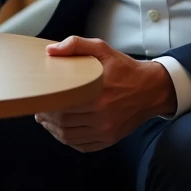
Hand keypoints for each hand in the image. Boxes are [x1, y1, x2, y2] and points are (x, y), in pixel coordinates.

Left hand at [34, 37, 176, 152]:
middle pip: (64, 123)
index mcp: (98, 94)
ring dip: (54, 131)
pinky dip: (69, 141)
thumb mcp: (102, 49)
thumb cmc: (125, 69)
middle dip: (47, 119)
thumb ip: (76, 45)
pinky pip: (83, 146)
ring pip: (71, 137)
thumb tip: (51, 50)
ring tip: (46, 122)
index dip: (46, 106)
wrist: (152, 89)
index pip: (62, 106)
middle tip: (39, 113)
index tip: (39, 102)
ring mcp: (106, 131)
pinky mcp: (110, 139)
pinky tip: (62, 132)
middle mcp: (102, 116)